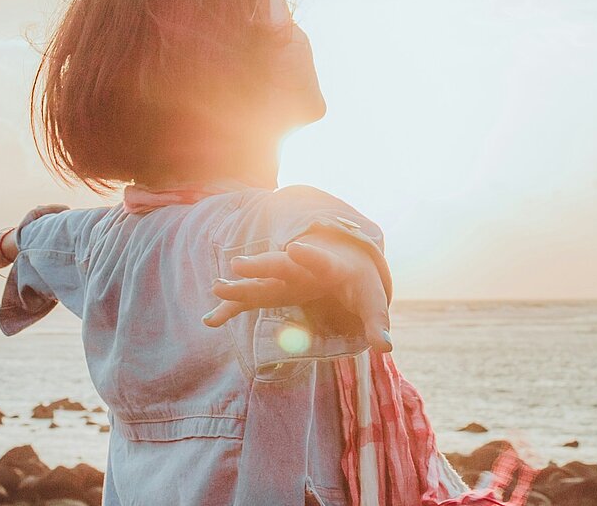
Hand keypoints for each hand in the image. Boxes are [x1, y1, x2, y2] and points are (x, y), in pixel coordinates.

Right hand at [205, 238, 391, 351]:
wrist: (345, 260)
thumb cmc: (360, 282)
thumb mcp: (372, 300)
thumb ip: (377, 323)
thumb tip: (385, 348)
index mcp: (330, 267)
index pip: (320, 261)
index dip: (310, 256)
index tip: (295, 248)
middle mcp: (303, 269)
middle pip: (280, 266)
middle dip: (261, 265)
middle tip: (238, 264)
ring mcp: (285, 279)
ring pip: (260, 281)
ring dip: (239, 286)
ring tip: (216, 287)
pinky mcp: (275, 291)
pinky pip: (250, 300)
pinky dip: (232, 308)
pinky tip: (211, 320)